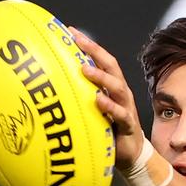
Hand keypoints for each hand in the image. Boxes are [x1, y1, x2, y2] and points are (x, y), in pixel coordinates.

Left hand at [68, 27, 143, 169]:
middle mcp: (120, 93)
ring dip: (101, 77)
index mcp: (112, 87)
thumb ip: (81, 95)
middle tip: (78, 41)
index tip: (71, 31)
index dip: (89, 45)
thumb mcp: (93, 109)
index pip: (102, 60)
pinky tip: (99, 101)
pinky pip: (120, 114)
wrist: (130, 153)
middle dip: (95, 52)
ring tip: (85, 70)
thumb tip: (55, 85)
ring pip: (117, 87)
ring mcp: (125, 107)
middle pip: (111, 67)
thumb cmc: (109, 128)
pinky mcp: (127, 125)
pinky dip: (110, 107)